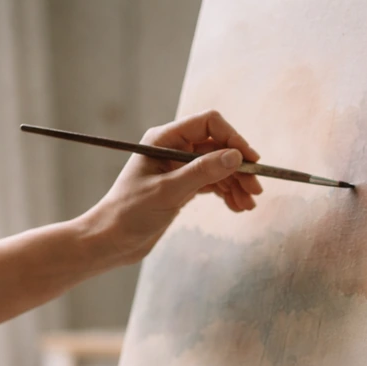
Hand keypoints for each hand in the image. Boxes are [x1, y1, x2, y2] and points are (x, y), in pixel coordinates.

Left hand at [82, 110, 263, 266]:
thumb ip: (202, 172)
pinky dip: (226, 193)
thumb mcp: (168, 192)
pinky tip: (237, 206)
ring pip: (218, 167)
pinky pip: (211, 183)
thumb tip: (235, 157)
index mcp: (164, 139)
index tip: (250, 161)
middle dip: (238, 167)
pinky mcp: (182, 187)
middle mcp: (173, 149)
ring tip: (248, 205)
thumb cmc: (129, 213)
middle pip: (217, 147)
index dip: (232, 139)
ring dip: (235, 183)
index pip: (208, 124)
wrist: (111, 241)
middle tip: (256, 190)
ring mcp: (178, 168)